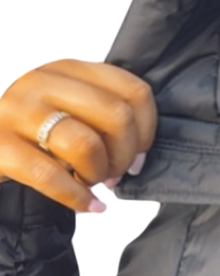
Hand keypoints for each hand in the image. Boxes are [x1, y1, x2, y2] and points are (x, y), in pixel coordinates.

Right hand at [0, 60, 155, 213]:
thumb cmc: (37, 138)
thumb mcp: (72, 113)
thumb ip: (105, 116)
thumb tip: (139, 153)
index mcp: (68, 69)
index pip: (134, 91)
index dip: (146, 132)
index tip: (137, 155)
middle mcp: (41, 82)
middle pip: (117, 116)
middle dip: (123, 156)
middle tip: (112, 174)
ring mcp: (17, 110)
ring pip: (86, 144)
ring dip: (97, 174)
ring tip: (91, 183)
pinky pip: (49, 175)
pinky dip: (76, 197)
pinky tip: (88, 205)